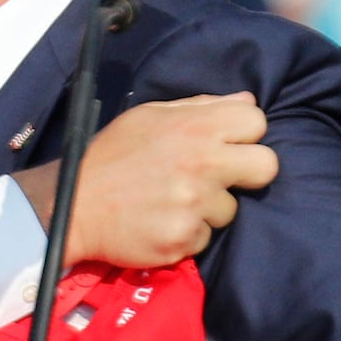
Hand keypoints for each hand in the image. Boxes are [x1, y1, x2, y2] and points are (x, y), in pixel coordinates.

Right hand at [23, 93, 279, 266]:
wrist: (73, 205)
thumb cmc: (112, 155)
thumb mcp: (150, 116)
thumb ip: (201, 107)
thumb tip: (247, 102)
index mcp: (195, 126)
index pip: (257, 123)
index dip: (245, 135)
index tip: (227, 145)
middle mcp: (202, 163)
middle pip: (267, 166)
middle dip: (249, 173)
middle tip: (220, 178)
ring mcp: (195, 203)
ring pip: (231, 209)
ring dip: (208, 208)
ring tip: (173, 202)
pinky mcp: (184, 238)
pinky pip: (205, 237)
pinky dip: (187, 233)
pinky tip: (161, 222)